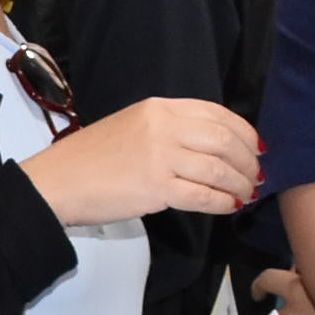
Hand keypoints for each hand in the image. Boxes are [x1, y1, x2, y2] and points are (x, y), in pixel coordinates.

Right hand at [18, 97, 258, 226]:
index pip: (216, 113)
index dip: (244, 132)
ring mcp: (161, 156)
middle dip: (248, 161)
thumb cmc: (91, 159)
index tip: (256, 148)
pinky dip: (222, 202)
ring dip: (240, 184)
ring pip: (219, 169)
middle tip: (256, 176)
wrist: (58, 181)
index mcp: (158, 107)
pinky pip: (204, 196)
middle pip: (224, 140)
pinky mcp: (157, 188)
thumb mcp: (132, 125)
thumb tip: (210, 148)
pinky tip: (228, 206)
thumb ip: (169, 129)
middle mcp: (163, 126)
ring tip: (246, 194)